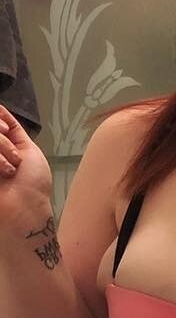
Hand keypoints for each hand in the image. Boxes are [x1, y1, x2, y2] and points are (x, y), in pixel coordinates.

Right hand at [0, 103, 53, 236]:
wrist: (24, 209)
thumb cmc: (31, 184)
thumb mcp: (29, 151)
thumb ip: (14, 130)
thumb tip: (0, 108)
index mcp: (2, 146)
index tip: (7, 133)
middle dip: (0, 139)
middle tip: (13, 157)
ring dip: (1, 149)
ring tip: (9, 170)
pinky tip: (3, 172)